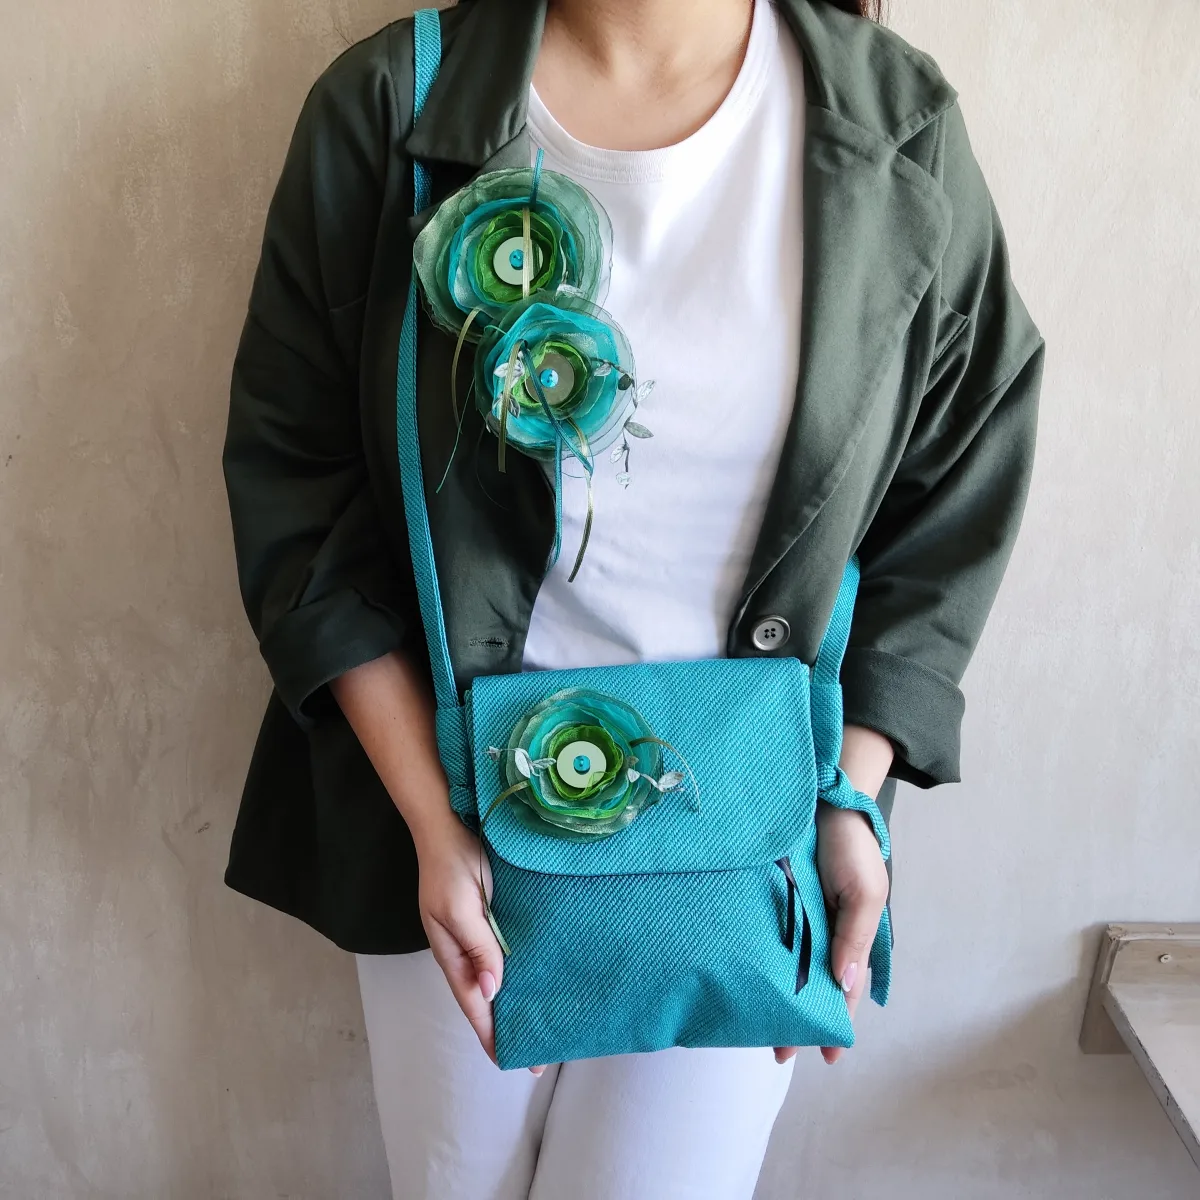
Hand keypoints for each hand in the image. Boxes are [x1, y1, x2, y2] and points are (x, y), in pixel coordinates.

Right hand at [415, 816, 544, 1072]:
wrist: (450, 823)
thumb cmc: (450, 866)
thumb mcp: (459, 909)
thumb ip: (477, 947)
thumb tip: (491, 991)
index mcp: (454, 955)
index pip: (475, 1006)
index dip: (493, 1035)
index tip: (517, 1062)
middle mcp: (469, 950)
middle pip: (490, 997)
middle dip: (510, 1024)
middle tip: (544, 1049)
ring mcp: (483, 933)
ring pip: (502, 975)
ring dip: (520, 997)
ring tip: (549, 1020)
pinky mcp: (497, 915)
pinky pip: (512, 948)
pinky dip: (526, 966)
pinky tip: (546, 973)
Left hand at [774, 801, 888, 1065]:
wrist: (825, 797)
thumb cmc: (852, 847)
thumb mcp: (865, 893)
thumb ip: (854, 938)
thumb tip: (844, 986)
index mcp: (849, 936)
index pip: (843, 989)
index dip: (835, 1021)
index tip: (826, 1057)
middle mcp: (821, 931)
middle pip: (809, 983)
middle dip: (797, 1016)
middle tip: (776, 1051)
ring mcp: (795, 915)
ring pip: (785, 964)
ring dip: (775, 991)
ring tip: (753, 1021)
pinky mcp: (772, 897)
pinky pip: (765, 932)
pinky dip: (757, 953)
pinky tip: (740, 972)